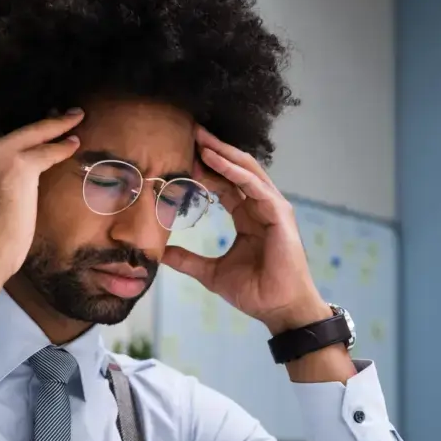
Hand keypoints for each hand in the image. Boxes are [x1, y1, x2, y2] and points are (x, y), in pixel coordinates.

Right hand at [0, 110, 83, 283]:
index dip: (8, 144)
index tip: (21, 140)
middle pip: (11, 136)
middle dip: (37, 128)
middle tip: (58, 116)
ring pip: (31, 137)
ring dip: (54, 130)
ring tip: (72, 120)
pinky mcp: (18, 165)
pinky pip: (46, 152)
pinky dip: (62, 147)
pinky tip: (74, 142)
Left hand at [162, 127, 330, 334]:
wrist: (279, 309)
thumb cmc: (255, 292)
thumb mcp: (211, 273)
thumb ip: (188, 260)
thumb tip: (160, 254)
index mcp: (248, 216)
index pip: (225, 183)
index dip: (203, 168)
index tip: (179, 154)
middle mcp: (261, 207)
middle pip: (236, 169)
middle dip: (213, 149)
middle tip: (189, 131)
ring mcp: (273, 208)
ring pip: (246, 170)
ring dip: (223, 153)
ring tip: (199, 138)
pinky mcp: (279, 214)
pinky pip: (254, 186)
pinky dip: (234, 171)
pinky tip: (215, 159)